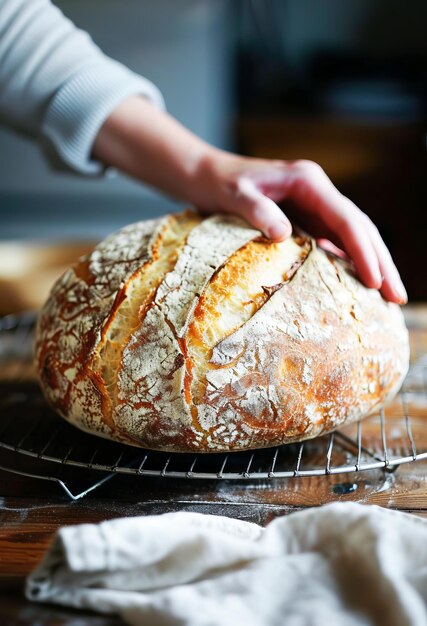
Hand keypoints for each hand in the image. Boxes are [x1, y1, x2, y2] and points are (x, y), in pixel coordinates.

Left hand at [93, 96, 405, 304]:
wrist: (206, 176)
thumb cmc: (219, 183)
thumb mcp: (234, 194)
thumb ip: (257, 210)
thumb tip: (284, 234)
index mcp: (308, 181)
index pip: (347, 219)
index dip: (363, 251)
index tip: (375, 281)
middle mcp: (318, 192)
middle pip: (360, 228)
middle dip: (381, 262)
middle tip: (398, 297)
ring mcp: (313, 205)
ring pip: (352, 236)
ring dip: (370, 263)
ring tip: (388, 295)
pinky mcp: (305, 217)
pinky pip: (333, 241)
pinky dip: (347, 261)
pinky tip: (356, 282)